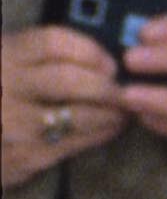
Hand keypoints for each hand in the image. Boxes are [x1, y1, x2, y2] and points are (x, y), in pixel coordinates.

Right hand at [1, 22, 127, 190]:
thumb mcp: (1, 65)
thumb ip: (31, 56)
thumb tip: (92, 58)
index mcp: (1, 56)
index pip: (52, 42)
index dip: (89, 50)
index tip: (107, 61)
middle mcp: (6, 86)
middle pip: (70, 79)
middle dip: (106, 85)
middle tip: (122, 90)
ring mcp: (15, 125)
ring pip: (79, 114)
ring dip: (111, 113)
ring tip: (122, 111)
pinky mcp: (26, 157)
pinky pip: (74, 143)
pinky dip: (100, 134)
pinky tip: (109, 129)